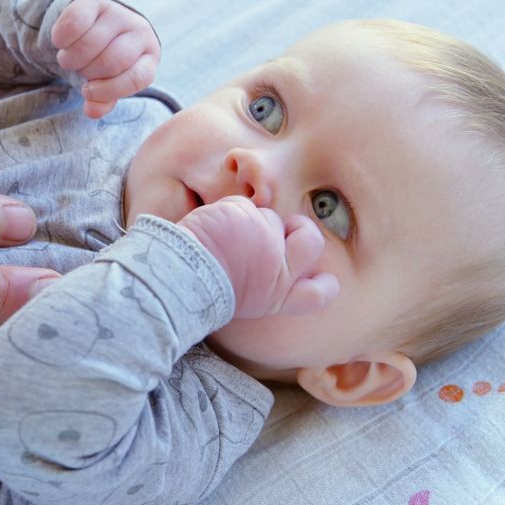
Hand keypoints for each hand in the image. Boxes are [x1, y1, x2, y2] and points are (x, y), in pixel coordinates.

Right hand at [51, 0, 160, 117]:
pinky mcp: (94, 1)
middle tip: (78, 70)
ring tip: (68, 58)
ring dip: (70, 58)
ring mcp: (118, 13)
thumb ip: (103, 98)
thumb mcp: (109, 80)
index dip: (109, 90)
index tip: (87, 92)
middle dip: (87, 72)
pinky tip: (61, 42)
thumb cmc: (105, 57)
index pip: (137, 78)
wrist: (96, 18)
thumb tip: (92, 111)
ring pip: (90, 44)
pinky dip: (61, 39)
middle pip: (110, 62)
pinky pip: (73, 23)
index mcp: (149, 56)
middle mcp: (139, 31)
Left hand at [177, 196, 338, 318]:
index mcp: (276, 296)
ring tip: (224, 236)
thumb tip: (276, 262)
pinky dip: (228, 211)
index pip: (318, 295)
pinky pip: (244, 205)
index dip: (325, 284)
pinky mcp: (248, 216)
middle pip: (313, 242)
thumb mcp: (246, 299)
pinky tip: (212, 226)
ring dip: (251, 221)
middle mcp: (278, 269)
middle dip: (304, 230)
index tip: (325, 278)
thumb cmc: (204, 290)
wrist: (178, 277)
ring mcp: (266, 240)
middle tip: (287, 229)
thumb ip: (267, 283)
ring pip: (272, 218)